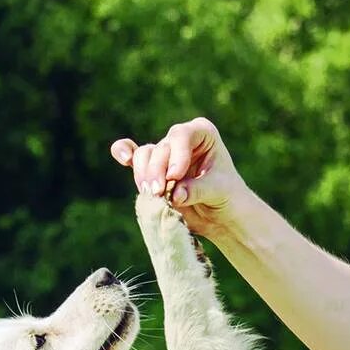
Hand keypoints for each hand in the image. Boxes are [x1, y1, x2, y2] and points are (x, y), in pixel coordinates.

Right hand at [110, 117, 247, 238]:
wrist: (221, 215)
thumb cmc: (227, 197)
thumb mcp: (219, 191)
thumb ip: (197, 190)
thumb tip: (175, 195)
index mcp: (202, 133)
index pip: (182, 136)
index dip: (176, 155)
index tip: (175, 177)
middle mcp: (181, 139)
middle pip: (161, 148)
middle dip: (157, 170)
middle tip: (158, 193)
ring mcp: (165, 153)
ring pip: (145, 156)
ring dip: (144, 175)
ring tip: (152, 195)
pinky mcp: (153, 170)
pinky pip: (134, 156)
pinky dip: (123, 153)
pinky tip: (122, 157)